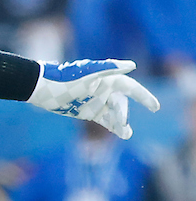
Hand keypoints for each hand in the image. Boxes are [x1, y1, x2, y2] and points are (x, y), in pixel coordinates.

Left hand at [28, 59, 159, 139]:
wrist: (44, 89)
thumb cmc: (66, 77)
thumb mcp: (87, 73)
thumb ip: (109, 68)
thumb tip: (131, 66)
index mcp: (107, 79)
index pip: (130, 88)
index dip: (143, 97)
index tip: (155, 107)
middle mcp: (104, 90)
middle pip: (121, 104)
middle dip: (123, 114)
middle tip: (121, 124)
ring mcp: (97, 102)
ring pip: (115, 114)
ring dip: (122, 124)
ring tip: (126, 134)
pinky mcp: (88, 112)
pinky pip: (105, 121)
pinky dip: (114, 127)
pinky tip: (123, 134)